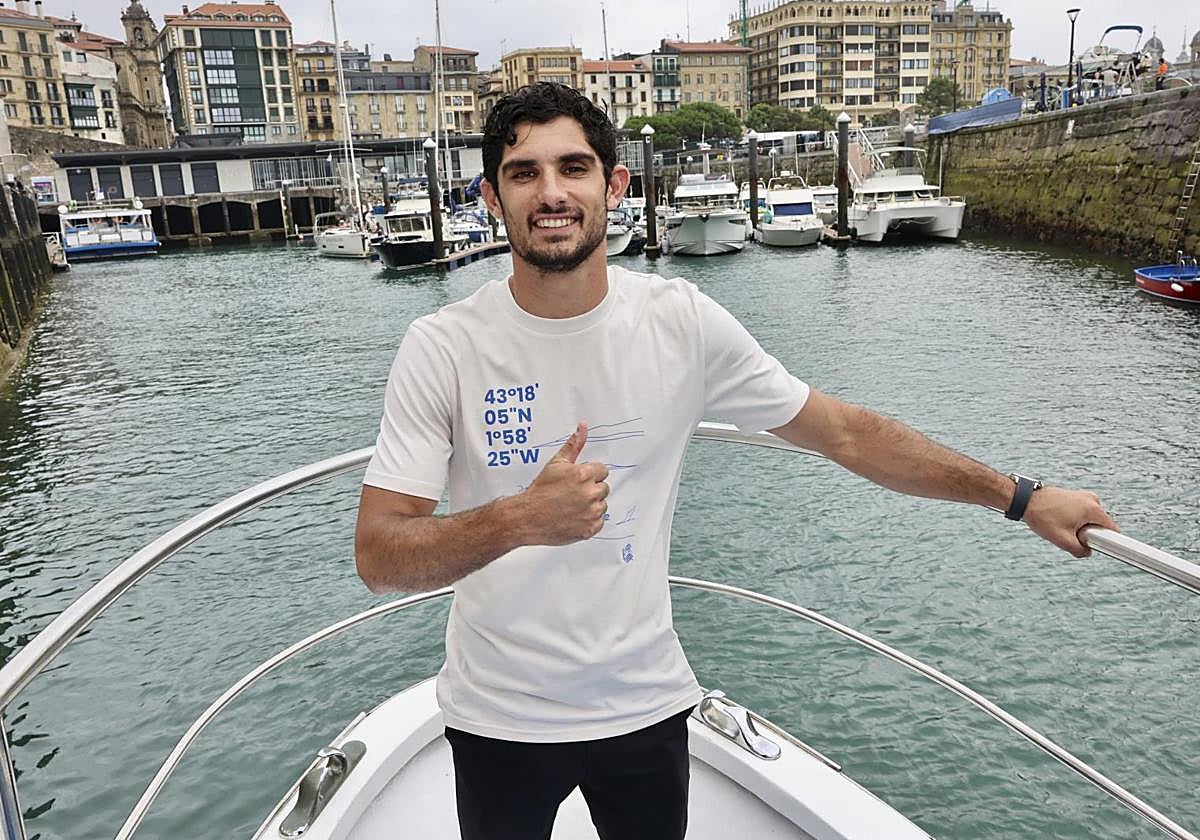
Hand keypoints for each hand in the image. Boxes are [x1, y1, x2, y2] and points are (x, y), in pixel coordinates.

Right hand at [516, 422, 608, 545]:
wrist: (527, 517)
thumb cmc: (540, 491)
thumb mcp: (556, 464)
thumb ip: (574, 445)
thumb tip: (583, 427)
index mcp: (583, 475)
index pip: (602, 471)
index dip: (590, 475)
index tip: (578, 481)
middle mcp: (589, 494)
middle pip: (603, 488)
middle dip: (591, 489)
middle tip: (572, 494)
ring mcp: (591, 513)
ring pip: (602, 505)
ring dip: (591, 505)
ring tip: (571, 506)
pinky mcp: (590, 529)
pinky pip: (598, 522)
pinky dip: (589, 521)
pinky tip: (574, 517)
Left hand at [1022, 486, 1118, 557]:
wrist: (1025, 500)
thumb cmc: (1042, 517)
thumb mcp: (1062, 540)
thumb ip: (1080, 551)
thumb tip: (1088, 552)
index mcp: (1093, 509)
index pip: (1113, 530)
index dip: (1108, 541)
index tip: (1098, 546)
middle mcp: (1093, 499)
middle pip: (1101, 525)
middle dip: (1089, 534)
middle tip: (1069, 534)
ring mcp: (1084, 496)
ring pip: (1091, 520)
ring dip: (1081, 527)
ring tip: (1061, 525)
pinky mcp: (1077, 496)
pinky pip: (1083, 513)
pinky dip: (1075, 519)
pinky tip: (1060, 520)